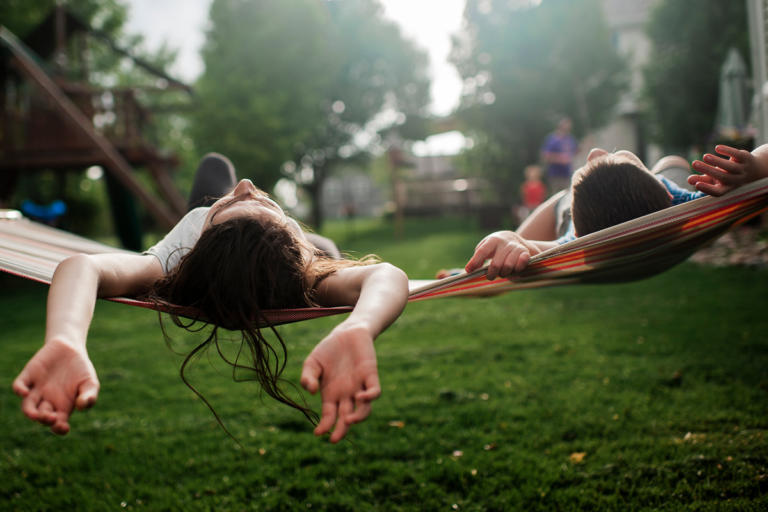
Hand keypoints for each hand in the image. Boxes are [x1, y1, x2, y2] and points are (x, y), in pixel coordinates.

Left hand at [12, 339, 99, 434]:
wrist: (71, 347)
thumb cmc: (81, 369)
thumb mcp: (91, 383)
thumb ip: (89, 396)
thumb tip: (81, 406)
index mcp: (62, 406)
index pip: (57, 424)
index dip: (58, 429)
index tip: (64, 427)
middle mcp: (47, 401)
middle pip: (41, 417)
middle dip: (45, 420)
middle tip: (51, 416)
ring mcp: (36, 389)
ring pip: (27, 406)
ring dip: (30, 412)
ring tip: (35, 414)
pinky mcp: (28, 375)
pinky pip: (19, 385)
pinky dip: (19, 390)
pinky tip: (24, 392)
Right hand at [300, 323, 379, 442]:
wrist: (346, 332)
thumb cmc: (329, 350)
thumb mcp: (312, 363)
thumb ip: (308, 377)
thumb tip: (311, 391)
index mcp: (332, 394)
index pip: (329, 416)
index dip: (325, 426)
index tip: (318, 433)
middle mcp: (347, 394)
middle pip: (346, 419)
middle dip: (341, 431)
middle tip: (335, 439)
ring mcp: (359, 386)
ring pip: (363, 409)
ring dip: (358, 417)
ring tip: (349, 421)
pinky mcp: (370, 375)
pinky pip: (375, 391)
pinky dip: (370, 397)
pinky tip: (360, 396)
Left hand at [465, 231, 538, 278]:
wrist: (515, 239)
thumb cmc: (496, 248)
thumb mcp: (486, 248)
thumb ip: (477, 258)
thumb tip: (468, 270)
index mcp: (492, 240)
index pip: (482, 252)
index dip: (475, 262)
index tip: (469, 271)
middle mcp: (504, 242)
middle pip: (495, 264)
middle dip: (491, 274)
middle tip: (490, 276)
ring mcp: (516, 247)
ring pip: (508, 267)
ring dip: (504, 273)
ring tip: (503, 272)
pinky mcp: (526, 252)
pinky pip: (521, 264)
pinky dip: (517, 270)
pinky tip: (514, 270)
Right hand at [689, 144, 767, 195]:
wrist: (754, 169)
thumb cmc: (729, 176)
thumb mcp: (716, 179)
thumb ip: (703, 180)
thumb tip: (688, 180)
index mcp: (727, 188)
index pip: (718, 192)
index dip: (707, 189)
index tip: (696, 184)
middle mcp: (736, 181)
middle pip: (722, 177)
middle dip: (707, 170)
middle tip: (694, 163)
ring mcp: (742, 170)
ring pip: (729, 167)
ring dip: (716, 161)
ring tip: (705, 156)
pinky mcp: (746, 158)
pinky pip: (736, 154)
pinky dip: (727, 151)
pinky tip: (717, 148)